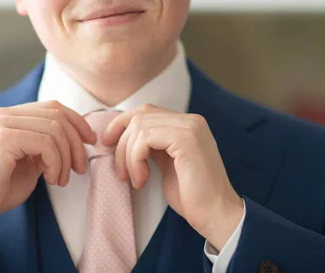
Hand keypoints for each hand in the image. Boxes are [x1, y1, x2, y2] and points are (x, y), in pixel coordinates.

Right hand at [0, 101, 95, 244]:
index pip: (53, 107)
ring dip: (66, 158)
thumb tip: (77, 137)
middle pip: (57, 115)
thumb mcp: (31, 161)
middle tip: (80, 169)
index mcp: (11, 116)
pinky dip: (56, 163)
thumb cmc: (0, 188)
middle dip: (76, 143)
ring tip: (61, 180)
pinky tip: (52, 179)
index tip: (91, 142)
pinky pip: (46, 143)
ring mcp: (2, 123)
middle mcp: (5, 114)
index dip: (77, 122)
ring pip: (54, 129)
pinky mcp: (3, 138)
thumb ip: (48, 145)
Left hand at [103, 104, 243, 249]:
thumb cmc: (192, 195)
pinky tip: (142, 180)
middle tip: (121, 173)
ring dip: (128, 156)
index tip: (108, 143)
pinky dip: (135, 159)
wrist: (216, 215)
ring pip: (140, 127)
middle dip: (122, 144)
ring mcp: (190, 127)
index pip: (146, 111)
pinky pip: (145, 138)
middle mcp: (191, 120)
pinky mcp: (186, 139)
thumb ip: (153, 145)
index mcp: (187, 124)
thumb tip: (125, 137)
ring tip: (135, 180)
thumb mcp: (167, 163)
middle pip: (140, 117)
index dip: (122, 124)